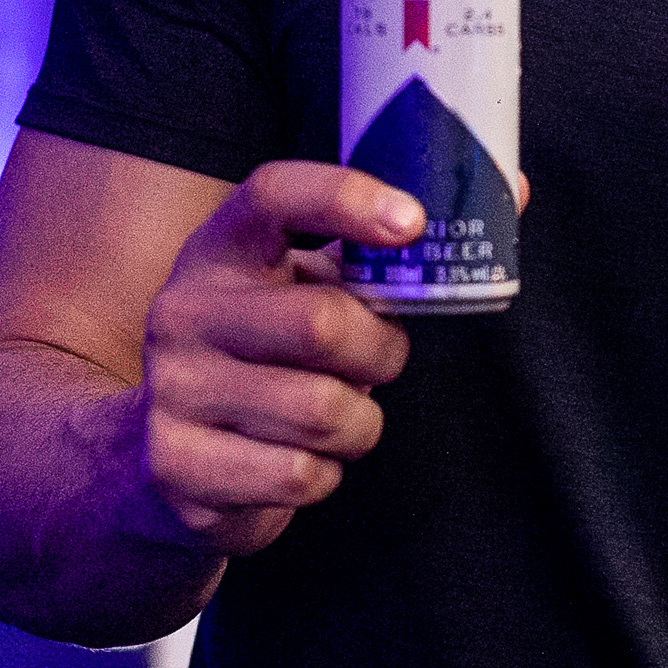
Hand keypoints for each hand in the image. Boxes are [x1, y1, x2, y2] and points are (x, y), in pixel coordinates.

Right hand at [138, 161, 423, 556]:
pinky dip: (322, 475)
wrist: (158, 460)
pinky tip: (292, 460)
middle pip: (324, 323)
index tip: (412, 222)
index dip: (346, 197)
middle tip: (377, 362)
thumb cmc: (265, 360)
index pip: (273, 195)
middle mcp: (184, 310)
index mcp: (220, 251)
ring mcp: (173, 389)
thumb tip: (509, 191)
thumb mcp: (305, 291)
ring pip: (322, 412)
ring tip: (333, 417)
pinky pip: (299, 476)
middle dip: (379, 354)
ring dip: (358, 424)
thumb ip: (384, 250)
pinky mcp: (177, 466)